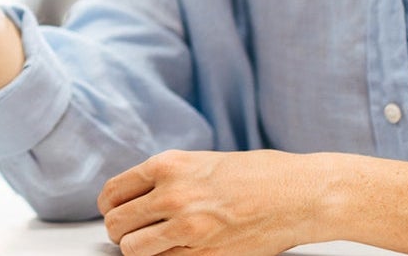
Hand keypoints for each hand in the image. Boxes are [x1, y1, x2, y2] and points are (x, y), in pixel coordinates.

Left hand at [99, 150, 323, 255]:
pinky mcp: (204, 254)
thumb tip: (138, 197)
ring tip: (150, 245)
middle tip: (130, 232)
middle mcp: (172, 195)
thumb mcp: (203, 161)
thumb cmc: (258, 175)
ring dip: (137, 249)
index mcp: (168, 166)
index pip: (113, 192)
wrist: (298, 194)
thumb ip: (167, 178)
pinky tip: (174, 251)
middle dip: (119, 230)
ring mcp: (187, 228)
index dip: (109, 206)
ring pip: (133, 249)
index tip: (114, 212)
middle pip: (116, 223)